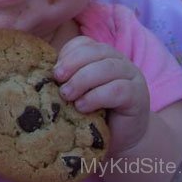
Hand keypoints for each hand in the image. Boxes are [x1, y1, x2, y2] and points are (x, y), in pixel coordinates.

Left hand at [53, 35, 149, 154]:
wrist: (122, 138)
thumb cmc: (95, 112)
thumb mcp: (78, 91)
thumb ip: (67, 78)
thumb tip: (43, 72)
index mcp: (101, 54)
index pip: (84, 43)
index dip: (68, 54)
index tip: (54, 72)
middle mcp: (118, 60)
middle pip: (95, 52)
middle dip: (72, 64)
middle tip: (58, 80)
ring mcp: (131, 76)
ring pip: (106, 68)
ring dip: (82, 80)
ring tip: (67, 95)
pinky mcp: (138, 95)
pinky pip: (117, 90)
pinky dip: (96, 97)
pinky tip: (82, 107)